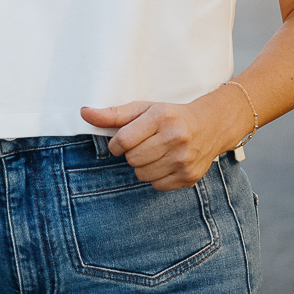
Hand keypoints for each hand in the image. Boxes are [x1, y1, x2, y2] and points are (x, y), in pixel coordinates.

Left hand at [81, 90, 250, 191]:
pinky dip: (156, 176)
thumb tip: (84, 112)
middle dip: (132, 154)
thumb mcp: (143, 109)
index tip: (121, 141)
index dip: (116, 144)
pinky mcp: (189, 177)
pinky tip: (165, 162)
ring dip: (143, 166)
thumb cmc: (170, 116)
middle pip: (132, 159)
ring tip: (155, 153)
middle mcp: (175, 138)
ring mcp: (184, 160)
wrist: (209, 126)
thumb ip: (113, 113)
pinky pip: (157, 185)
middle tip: (143, 145)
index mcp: (161, 117)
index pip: (123, 140)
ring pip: (143, 174)